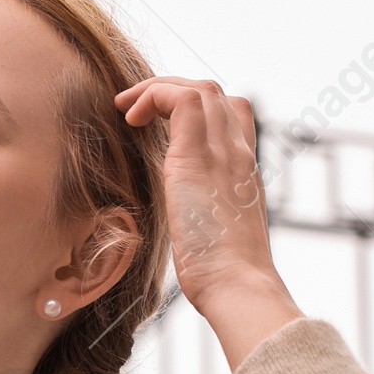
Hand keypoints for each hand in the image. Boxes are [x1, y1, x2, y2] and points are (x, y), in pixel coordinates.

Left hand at [116, 75, 301, 370]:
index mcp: (244, 171)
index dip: (200, 108)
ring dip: (158, 88)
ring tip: (129, 109)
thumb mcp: (216, 236)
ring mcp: (223, 151)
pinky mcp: (197, 157)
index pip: (234, 114)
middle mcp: (239, 153)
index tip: (165, 122)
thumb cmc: (223, 275)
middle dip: (172, 89)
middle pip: (214, 93)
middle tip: (137, 108)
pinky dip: (153, 97)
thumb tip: (190, 225)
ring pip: (199, 88)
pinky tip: (132, 119)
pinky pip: (179, 99)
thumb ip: (205, 216)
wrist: (236, 285)